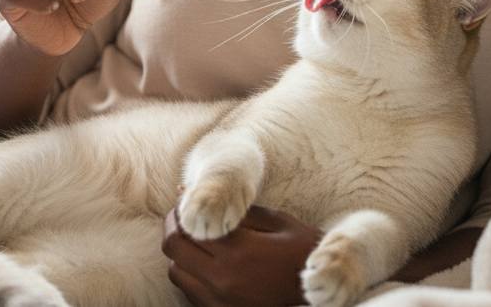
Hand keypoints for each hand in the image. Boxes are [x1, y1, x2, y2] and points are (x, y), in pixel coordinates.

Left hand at [162, 204, 320, 306]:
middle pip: (174, 249)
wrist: (316, 291)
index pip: (188, 226)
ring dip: (179, 252)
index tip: (186, 197)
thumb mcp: (276, 221)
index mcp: (238, 251)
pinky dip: (189, 273)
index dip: (182, 208)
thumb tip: (206, 194)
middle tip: (183, 213)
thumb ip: (239, 210)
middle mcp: (222, 279)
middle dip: (174, 226)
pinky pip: (189, 291)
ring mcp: (219, 301)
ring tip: (194, 236)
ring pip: (176, 272)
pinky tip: (204, 260)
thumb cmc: (300, 251)